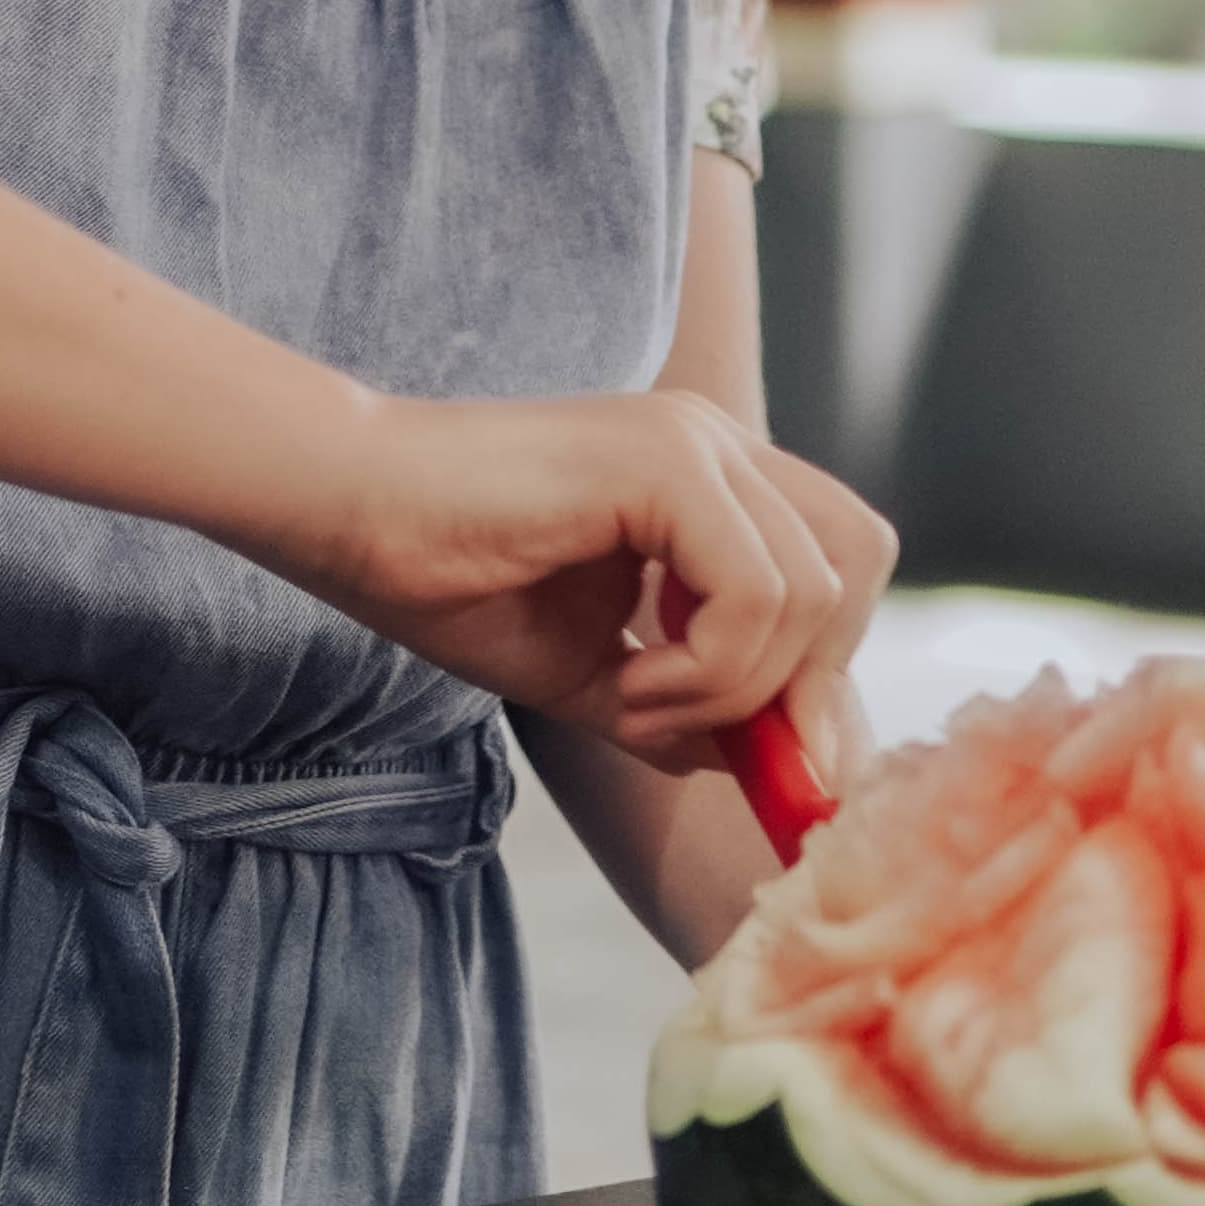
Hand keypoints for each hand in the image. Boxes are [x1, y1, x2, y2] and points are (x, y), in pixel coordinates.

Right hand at [259, 386, 891, 784]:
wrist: (347, 514)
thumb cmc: (448, 580)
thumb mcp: (596, 670)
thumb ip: (692, 706)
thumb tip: (781, 764)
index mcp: (710, 478)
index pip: (838, 564)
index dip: (819, 671)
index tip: (766, 761)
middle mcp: (718, 442)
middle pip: (858, 562)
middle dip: (803, 677)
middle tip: (705, 734)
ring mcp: (695, 441)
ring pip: (813, 589)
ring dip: (733, 685)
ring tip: (633, 702)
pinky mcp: (663, 459)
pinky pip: (755, 591)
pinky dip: (704, 668)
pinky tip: (624, 681)